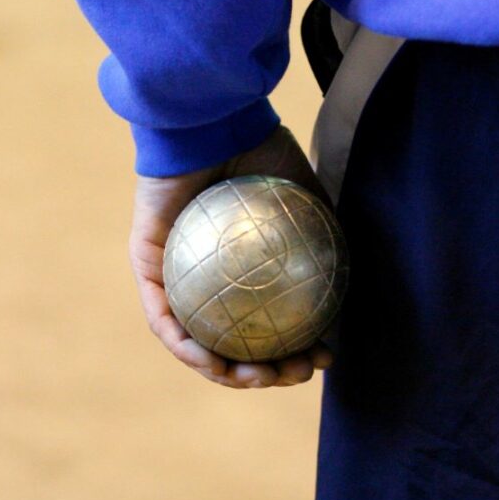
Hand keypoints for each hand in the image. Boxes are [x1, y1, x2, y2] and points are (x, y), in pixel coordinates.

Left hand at [129, 125, 335, 388]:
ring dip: (228, 371)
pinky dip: (187, 346)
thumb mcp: (310, 203)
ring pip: (198, 340)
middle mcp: (212, 276)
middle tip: (295, 373)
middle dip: (267, 372)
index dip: (298, 348)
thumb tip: (352, 296)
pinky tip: (213, 362)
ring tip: (259, 378)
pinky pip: (163, 318)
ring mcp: (176, 275)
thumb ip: (328, 245)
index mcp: (248, 266)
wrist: (215, 121)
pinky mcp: (146, 267)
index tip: (324, 356)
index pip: (272, 320)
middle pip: (237, 341)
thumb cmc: (264, 152)